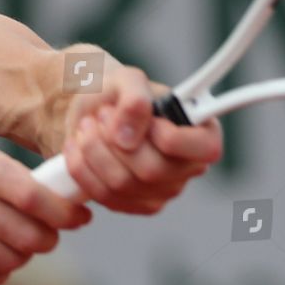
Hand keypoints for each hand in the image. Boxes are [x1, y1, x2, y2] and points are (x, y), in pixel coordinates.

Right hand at [0, 146, 91, 284]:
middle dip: (47, 240)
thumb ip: (24, 180)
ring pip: (12, 261)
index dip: (64, 214)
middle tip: (45, 236)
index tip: (79, 219)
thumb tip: (74, 204)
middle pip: (29, 236)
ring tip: (12, 243)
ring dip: (21, 257)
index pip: (34, 197)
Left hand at [58, 56, 222, 213]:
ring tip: (87, 126)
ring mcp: (163, 190)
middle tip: (102, 114)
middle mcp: (188, 166)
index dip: (173, 139)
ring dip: (94, 150)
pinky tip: (78, 147)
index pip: (206, 149)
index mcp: (201, 132)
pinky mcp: (136, 205)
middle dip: (116, 139)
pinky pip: (105, 196)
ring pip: (122, 184)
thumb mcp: (125, 79)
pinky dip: (83, 168)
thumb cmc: (118, 94)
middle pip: (153, 170)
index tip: (150, 122)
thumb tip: (128, 136)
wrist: (91, 114)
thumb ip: (134, 97)